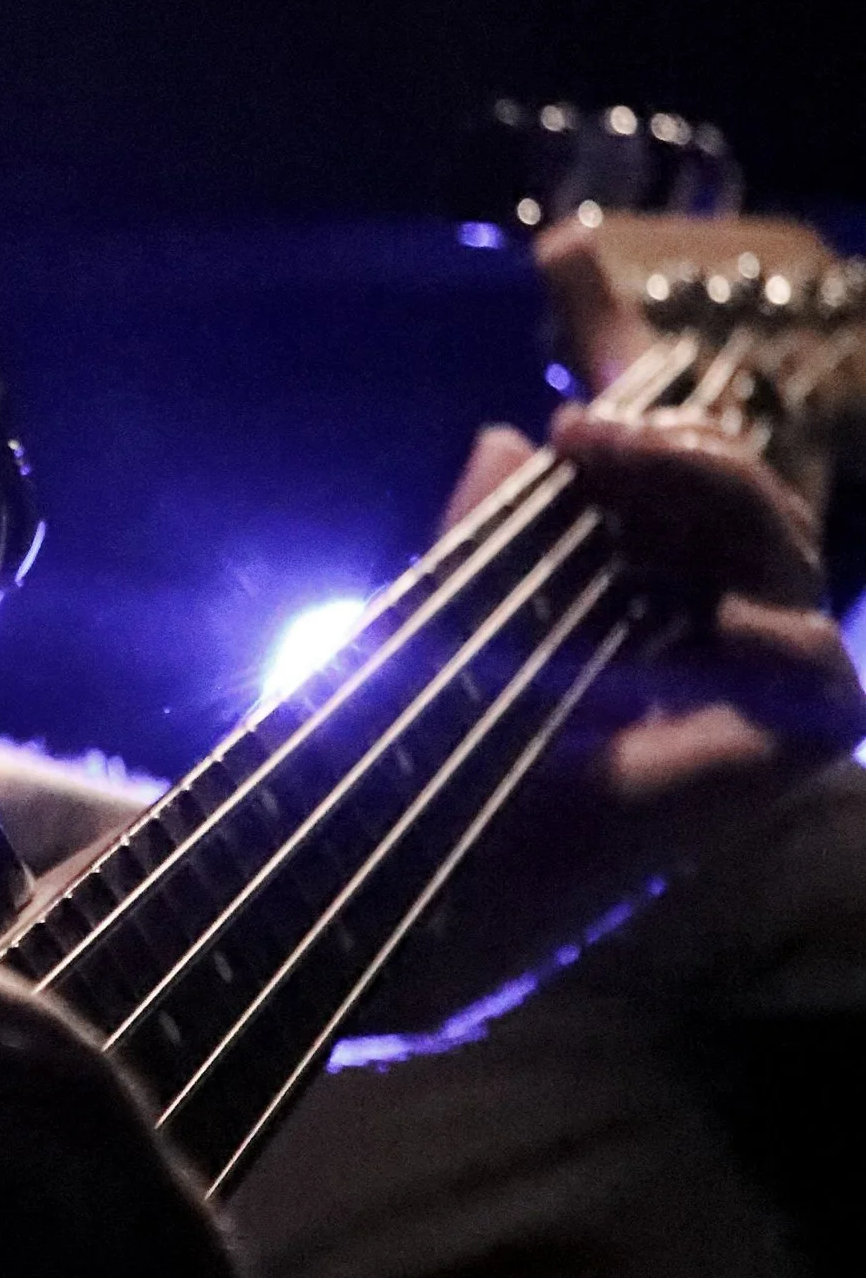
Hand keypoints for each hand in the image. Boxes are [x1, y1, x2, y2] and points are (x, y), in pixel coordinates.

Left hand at [439, 403, 861, 825]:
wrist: (457, 850)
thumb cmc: (457, 735)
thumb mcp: (470, 601)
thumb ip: (490, 522)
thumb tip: (500, 435)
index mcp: (655, 585)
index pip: (689, 485)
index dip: (654, 439)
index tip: (563, 426)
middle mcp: (720, 622)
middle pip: (743, 497)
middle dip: (675, 444)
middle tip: (585, 434)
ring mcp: (763, 678)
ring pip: (783, 543)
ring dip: (714, 483)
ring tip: (625, 464)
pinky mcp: (795, 738)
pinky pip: (820, 666)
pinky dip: (782, 632)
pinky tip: (721, 620)